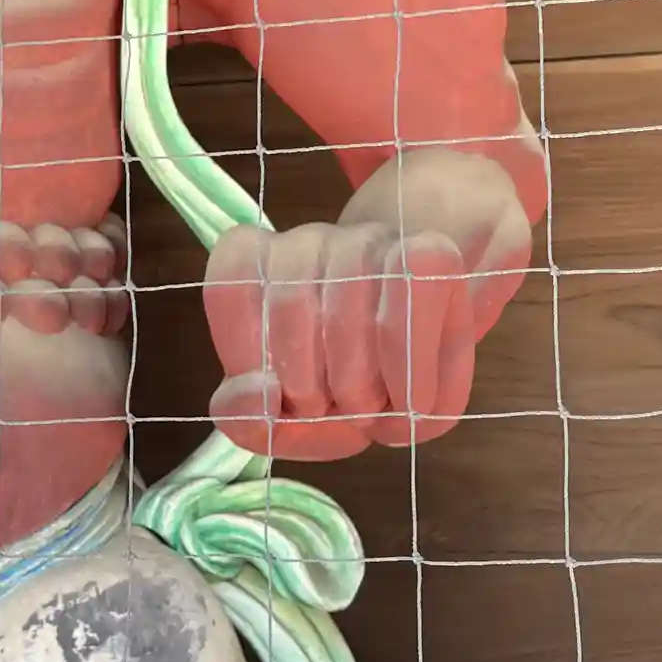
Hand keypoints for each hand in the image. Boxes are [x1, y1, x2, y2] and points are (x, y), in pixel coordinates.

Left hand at [204, 219, 483, 460]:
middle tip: (336, 413)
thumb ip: (247, 419)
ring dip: (360, 387)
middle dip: (312, 389)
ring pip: (351, 310)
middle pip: (292, 304)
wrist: (420, 373)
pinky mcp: (430, 251)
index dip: (247, 352)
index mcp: (258, 267)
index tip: (275, 395)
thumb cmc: (339, 392)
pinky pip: (414, 294)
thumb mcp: (285, 422)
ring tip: (373, 410)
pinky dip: (410, 367)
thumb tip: (260, 393)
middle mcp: (308, 241)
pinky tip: (410, 401)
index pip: (230, 284)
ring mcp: (368, 239)